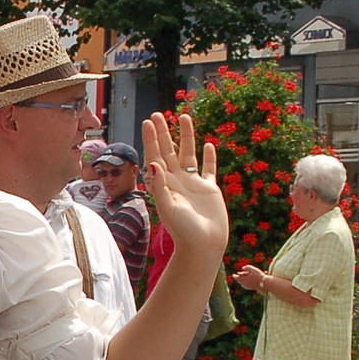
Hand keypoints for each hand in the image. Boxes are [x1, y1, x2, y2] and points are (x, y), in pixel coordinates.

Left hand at [140, 111, 224, 253]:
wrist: (203, 245)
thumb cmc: (183, 230)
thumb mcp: (168, 207)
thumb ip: (160, 186)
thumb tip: (153, 162)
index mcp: (165, 184)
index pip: (156, 156)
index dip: (152, 139)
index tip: (148, 122)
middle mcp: (177, 181)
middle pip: (169, 151)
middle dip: (163, 133)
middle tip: (158, 114)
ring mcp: (193, 184)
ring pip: (189, 154)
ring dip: (186, 137)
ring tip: (184, 117)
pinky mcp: (209, 189)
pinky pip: (209, 169)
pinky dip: (209, 157)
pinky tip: (208, 144)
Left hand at [233, 264, 265, 290]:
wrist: (264, 283)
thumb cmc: (259, 275)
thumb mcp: (253, 269)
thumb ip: (248, 267)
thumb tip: (242, 267)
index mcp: (244, 279)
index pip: (237, 278)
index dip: (234, 276)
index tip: (233, 275)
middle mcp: (245, 283)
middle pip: (239, 281)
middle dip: (237, 278)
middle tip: (235, 277)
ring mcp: (247, 286)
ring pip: (241, 284)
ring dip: (240, 281)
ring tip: (239, 280)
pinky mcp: (250, 288)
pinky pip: (245, 286)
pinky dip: (243, 284)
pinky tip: (243, 284)